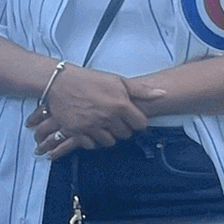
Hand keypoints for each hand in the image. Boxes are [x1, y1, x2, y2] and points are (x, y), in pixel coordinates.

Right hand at [27, 68, 159, 154]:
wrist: (61, 82)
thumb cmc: (90, 79)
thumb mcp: (118, 80)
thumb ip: (140, 90)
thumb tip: (162, 94)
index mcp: (120, 105)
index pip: (140, 124)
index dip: (138, 122)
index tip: (133, 119)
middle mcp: (108, 118)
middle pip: (125, 134)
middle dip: (124, 129)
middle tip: (117, 121)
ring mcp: (91, 126)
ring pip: (109, 141)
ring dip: (109, 136)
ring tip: (105, 126)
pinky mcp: (77, 131)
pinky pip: (91, 144)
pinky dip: (92, 140)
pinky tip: (92, 131)